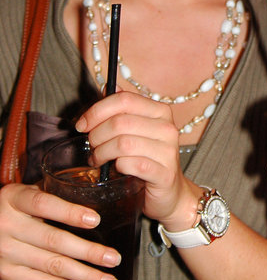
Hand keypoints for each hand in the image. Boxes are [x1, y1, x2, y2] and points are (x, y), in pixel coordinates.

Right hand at [0, 182, 120, 279]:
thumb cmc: (12, 205)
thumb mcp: (25, 192)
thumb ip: (52, 193)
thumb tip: (94, 194)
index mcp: (15, 199)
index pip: (43, 204)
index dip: (69, 212)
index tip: (95, 220)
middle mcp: (8, 225)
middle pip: (53, 241)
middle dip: (87, 252)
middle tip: (113, 258)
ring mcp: (5, 252)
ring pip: (51, 266)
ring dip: (84, 276)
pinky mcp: (6, 273)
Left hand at [76, 92, 200, 231]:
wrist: (170, 193)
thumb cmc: (148, 159)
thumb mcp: (136, 131)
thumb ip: (123, 109)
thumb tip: (108, 86)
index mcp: (160, 111)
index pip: (124, 100)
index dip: (97, 110)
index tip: (81, 125)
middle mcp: (167, 128)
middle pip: (120, 122)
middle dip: (97, 135)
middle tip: (91, 146)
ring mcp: (168, 151)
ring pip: (123, 143)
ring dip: (103, 152)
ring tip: (97, 159)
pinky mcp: (164, 173)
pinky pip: (132, 164)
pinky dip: (117, 166)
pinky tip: (115, 170)